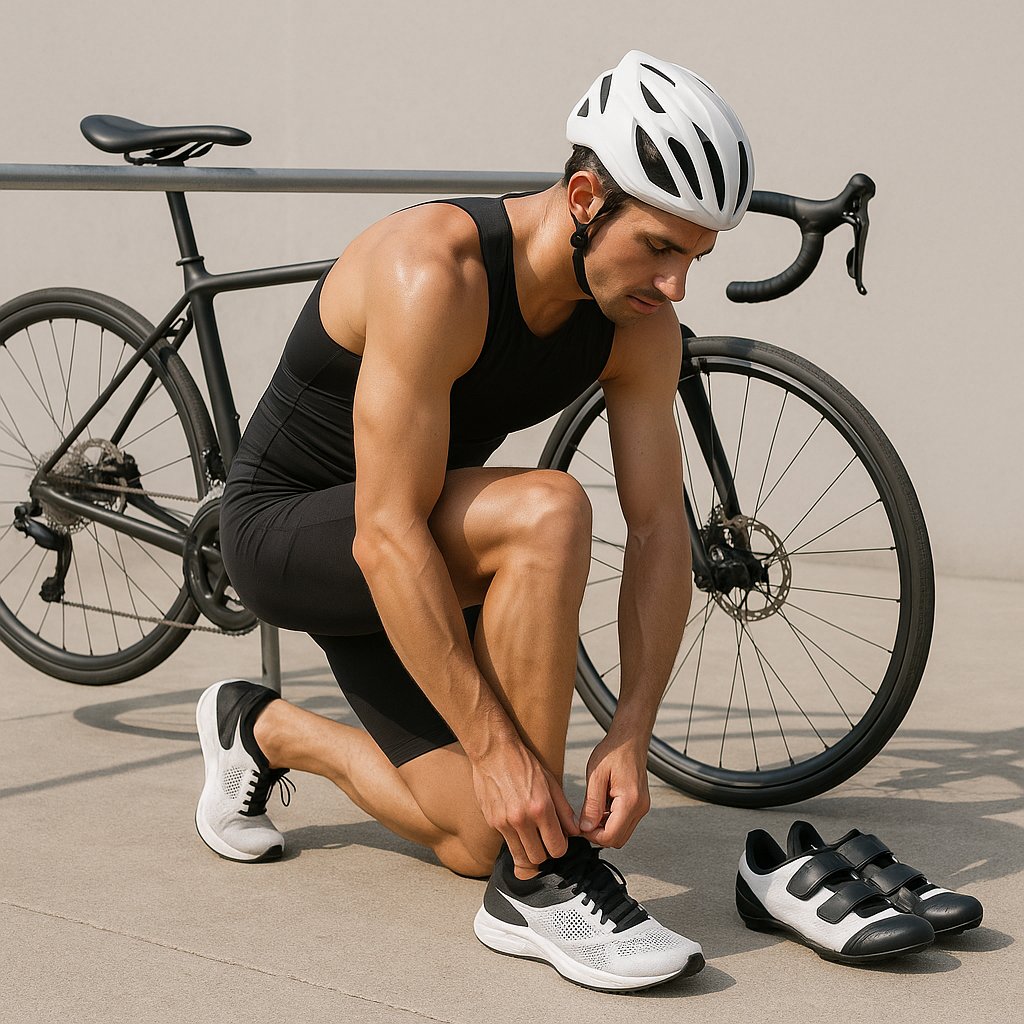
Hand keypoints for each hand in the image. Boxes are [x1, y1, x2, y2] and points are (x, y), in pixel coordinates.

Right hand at [470, 740, 578, 872]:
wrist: (493, 751)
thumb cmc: (523, 763)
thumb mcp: (551, 782)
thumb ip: (564, 811)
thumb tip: (574, 832)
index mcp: (540, 808)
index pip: (556, 849)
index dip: (561, 847)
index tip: (559, 840)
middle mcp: (521, 819)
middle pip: (538, 859)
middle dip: (545, 853)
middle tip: (545, 840)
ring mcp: (504, 822)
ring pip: (520, 858)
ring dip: (529, 853)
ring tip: (532, 839)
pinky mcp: (491, 822)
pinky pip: (507, 843)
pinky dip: (515, 841)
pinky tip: (518, 826)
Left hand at [578, 734, 650, 848]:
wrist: (629, 740)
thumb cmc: (613, 751)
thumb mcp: (596, 776)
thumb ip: (591, 805)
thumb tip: (585, 828)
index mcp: (630, 801)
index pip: (611, 836)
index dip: (592, 836)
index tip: (581, 826)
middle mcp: (640, 807)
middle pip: (618, 840)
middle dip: (598, 835)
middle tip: (584, 820)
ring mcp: (641, 807)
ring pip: (621, 833)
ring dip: (604, 828)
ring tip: (593, 809)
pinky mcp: (639, 804)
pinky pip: (624, 823)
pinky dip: (611, 821)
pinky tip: (601, 805)